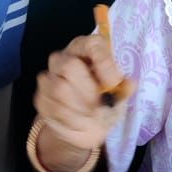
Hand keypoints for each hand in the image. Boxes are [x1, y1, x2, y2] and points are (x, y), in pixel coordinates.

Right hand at [34, 34, 134, 160]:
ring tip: (92, 117)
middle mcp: (65, 57)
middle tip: (100, 106)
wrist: (85, 126)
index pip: (92, 45)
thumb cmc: (105, 102)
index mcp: (88, 49)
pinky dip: (70, 119)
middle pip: (69, 66)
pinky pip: (51, 107)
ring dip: (79, 109)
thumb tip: (130, 84)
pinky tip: (80, 123)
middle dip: (87, 91)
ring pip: (58, 89)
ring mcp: (49, 76)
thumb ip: (124, 89)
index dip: (103, 62)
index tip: (113, 83)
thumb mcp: (120, 96)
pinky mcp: (40, 97)